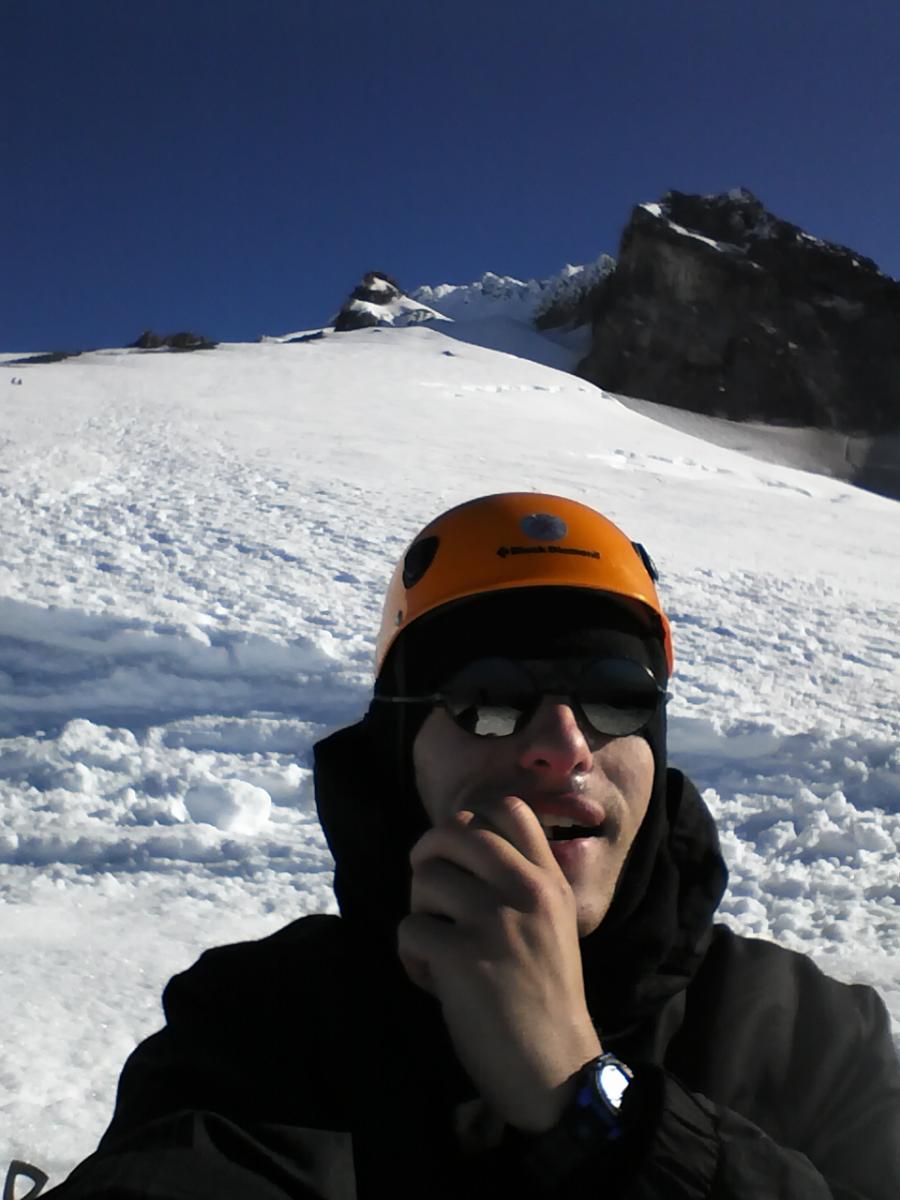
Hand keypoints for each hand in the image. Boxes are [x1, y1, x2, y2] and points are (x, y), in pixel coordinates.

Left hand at [397, 794, 601, 1131]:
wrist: (553, 1068)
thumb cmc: (545, 994)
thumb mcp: (552, 921)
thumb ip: (520, 878)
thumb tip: (459, 840)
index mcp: (549, 879)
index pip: (506, 807)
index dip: (468, 819)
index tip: (458, 853)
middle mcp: (525, 890)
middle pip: (453, 830)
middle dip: (427, 855)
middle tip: (430, 891)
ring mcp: (494, 922)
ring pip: (425, 878)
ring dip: (419, 911)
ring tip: (438, 946)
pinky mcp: (462, 958)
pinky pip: (409, 929)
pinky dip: (411, 956)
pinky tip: (434, 980)